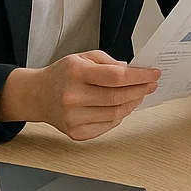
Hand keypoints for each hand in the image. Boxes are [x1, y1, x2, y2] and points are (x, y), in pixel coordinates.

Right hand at [0, 50, 159, 141]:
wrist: (36, 95)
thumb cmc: (61, 75)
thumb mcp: (83, 57)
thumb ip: (108, 62)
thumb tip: (132, 71)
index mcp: (76, 73)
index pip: (116, 77)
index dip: (139, 76)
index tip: (153, 74)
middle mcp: (73, 96)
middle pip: (118, 97)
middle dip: (140, 90)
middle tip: (150, 84)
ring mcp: (73, 117)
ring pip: (115, 113)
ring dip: (132, 103)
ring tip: (138, 94)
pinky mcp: (75, 133)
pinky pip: (107, 125)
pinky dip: (119, 116)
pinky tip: (122, 106)